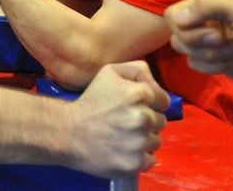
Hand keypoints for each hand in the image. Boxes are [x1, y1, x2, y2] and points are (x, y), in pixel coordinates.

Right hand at [69, 61, 168, 175]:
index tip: (135, 107)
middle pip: (160, 122)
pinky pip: (150, 160)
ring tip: (123, 136)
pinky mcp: (135, 163)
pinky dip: (139, 157)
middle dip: (147, 121)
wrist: (69, 132)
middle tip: (126, 121)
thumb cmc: (91, 100)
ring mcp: (139, 143)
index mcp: (139, 93)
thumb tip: (155, 85)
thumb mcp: (110, 73)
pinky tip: (123, 150)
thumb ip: (137, 70)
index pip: (163, 101)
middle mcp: (143, 117)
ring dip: (143, 139)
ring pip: (156, 141)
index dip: (151, 103)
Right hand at [137, 0, 232, 97]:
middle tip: (221, 35)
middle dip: (194, 30)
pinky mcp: (213, 57)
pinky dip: (213, 64)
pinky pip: (192, 60)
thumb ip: (206, 7)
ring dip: (207, 49)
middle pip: (172, 16)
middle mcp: (209, 6)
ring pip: (180, 40)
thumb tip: (175, 21)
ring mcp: (210, 32)